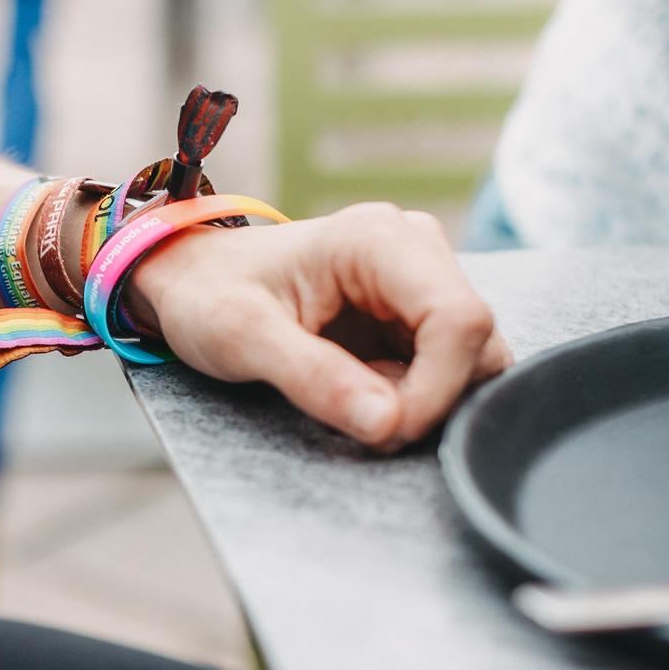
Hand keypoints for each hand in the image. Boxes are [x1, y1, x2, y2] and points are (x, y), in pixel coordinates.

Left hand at [123, 203, 512, 449]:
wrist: (190, 279)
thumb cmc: (207, 295)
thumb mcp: (241, 337)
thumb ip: (314, 378)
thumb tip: (389, 422)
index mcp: (378, 240)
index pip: (461, 320)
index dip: (438, 390)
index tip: (387, 430)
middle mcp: (413, 249)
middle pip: (478, 342)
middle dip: (431, 399)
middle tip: (359, 420)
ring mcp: (418, 280)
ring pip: (471, 359)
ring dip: (423, 399)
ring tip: (350, 400)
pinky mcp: (413, 311)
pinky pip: (445, 366)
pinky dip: (412, 395)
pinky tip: (359, 391)